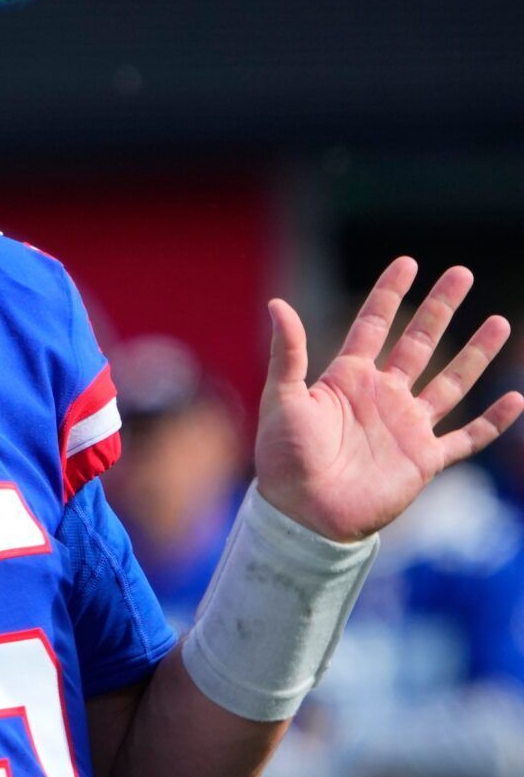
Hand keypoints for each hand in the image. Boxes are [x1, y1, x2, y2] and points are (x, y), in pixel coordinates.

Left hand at [256, 258, 523, 540]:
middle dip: (440, 309)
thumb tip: (277, 302)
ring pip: (450, 382)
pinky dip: (492, 421)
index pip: (373, 326)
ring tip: (500, 322)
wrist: (304, 513)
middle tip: (461, 273)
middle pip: (419, 343)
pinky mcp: (425, 459)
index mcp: (347, 379)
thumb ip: (288, 352)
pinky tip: (516, 399)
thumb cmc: (284, 458)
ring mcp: (407, 426)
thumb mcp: (284, 399)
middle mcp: (382, 396)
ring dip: (475, 353)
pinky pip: (467, 437)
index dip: (389, 295)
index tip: (407, 263)